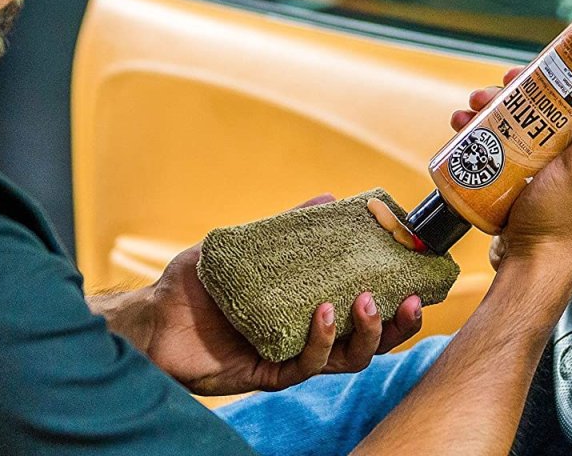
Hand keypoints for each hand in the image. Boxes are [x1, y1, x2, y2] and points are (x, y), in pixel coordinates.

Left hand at [143, 195, 423, 395]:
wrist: (153, 317)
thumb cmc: (197, 285)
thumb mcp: (245, 246)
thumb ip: (286, 227)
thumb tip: (329, 197)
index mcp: (310, 309)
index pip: (365, 310)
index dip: (397, 299)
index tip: (417, 275)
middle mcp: (307, 337)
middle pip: (369, 341)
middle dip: (396, 324)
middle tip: (408, 298)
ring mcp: (291, 357)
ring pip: (348, 358)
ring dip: (366, 333)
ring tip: (365, 302)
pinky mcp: (270, 374)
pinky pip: (306, 364)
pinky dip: (320, 340)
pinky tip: (321, 313)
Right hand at [451, 64, 571, 266]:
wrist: (531, 262)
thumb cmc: (562, 221)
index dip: (571, 69)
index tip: (545, 58)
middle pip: (554, 100)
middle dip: (521, 87)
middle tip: (499, 85)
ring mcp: (557, 162)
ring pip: (526, 118)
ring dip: (497, 106)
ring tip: (473, 106)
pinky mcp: (530, 174)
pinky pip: (509, 141)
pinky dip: (486, 130)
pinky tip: (466, 128)